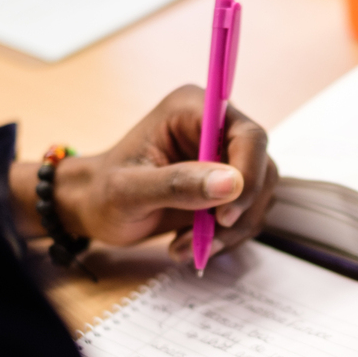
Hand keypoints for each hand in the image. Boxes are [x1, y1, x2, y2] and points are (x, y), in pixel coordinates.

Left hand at [11, 85, 277, 261]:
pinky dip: (225, 237)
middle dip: (238, 212)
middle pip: (261, 168)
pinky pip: (247, 214)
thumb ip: (179, 184)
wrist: (95, 209)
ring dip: (230, 231)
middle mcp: (215, 128)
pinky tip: (189, 243)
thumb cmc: (104, 192)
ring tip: (186, 245)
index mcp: (193, 110)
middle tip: (205, 238)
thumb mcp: (131, 191)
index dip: (248, 174)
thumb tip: (233, 184)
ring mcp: (224, 157)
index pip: (248, 136)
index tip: (225, 214)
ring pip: (258, 196)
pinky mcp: (227, 186)